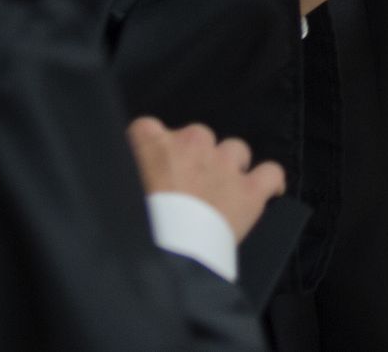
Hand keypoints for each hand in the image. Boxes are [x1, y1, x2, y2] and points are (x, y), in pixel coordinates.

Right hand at [127, 118, 287, 243]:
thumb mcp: (116, 192)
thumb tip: (127, 176)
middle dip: (193, 159)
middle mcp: (191, 143)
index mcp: (152, 142)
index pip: (148, 130)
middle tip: (183, 191)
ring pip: (234, 150)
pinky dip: (270, 183)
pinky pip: (271, 173)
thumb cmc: (133, 228)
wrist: (163, 257)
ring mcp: (223, 165)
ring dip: (229, 167)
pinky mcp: (249, 190)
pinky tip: (268, 192)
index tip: (150, 169)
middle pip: (196, 138)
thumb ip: (124, 174)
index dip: (152, 151)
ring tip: (219, 193)